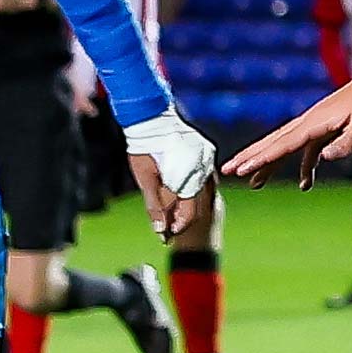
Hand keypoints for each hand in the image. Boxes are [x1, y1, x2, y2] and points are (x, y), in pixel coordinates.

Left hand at [119, 109, 218, 240]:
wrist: (150, 117)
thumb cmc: (144, 149)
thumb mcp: (145, 179)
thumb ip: (153, 206)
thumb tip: (159, 231)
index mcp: (188, 177)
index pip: (190, 212)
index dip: (179, 226)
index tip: (168, 235)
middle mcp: (203, 168)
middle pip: (197, 201)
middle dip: (182, 215)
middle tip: (168, 227)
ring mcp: (207, 158)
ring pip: (200, 188)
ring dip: (187, 201)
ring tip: (171, 211)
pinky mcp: (206, 151)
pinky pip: (203, 174)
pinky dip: (191, 186)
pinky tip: (179, 190)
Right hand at [228, 56, 351, 190]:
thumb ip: (346, 144)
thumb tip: (323, 159)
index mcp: (317, 121)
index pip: (283, 144)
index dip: (260, 158)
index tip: (239, 169)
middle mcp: (312, 121)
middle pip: (275, 142)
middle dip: (251, 158)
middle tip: (226, 171)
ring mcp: (320, 124)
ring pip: (288, 146)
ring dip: (271, 164)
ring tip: (255, 183)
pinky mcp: (331, 127)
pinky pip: (309, 149)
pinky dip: (305, 166)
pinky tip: (306, 183)